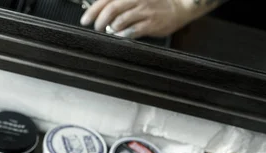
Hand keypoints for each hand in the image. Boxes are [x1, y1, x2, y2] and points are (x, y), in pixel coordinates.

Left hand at [80, 0, 203, 37]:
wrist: (180, 5)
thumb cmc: (155, 2)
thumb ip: (120, 3)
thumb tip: (99, 12)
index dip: (93, 10)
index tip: (85, 20)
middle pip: (111, 9)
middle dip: (99, 21)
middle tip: (97, 28)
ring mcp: (144, 11)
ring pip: (120, 21)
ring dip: (111, 29)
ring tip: (111, 31)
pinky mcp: (151, 24)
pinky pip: (132, 31)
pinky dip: (123, 35)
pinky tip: (120, 36)